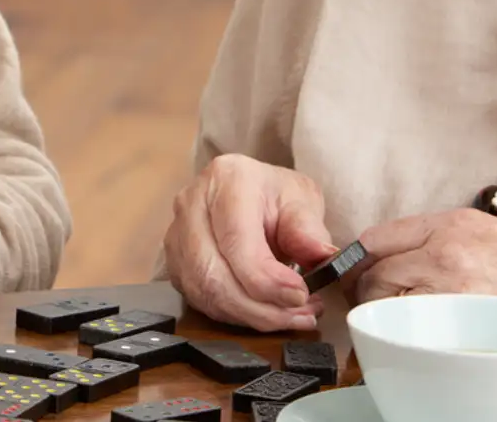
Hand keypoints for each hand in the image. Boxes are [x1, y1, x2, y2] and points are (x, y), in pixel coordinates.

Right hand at [162, 154, 336, 331]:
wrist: (252, 194)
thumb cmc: (276, 196)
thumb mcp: (303, 201)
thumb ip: (310, 230)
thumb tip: (322, 256)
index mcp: (227, 179)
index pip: (237, 242)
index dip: (268, 281)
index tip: (301, 295)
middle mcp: (192, 203)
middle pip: (214, 275)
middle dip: (261, 308)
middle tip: (300, 315)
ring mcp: (177, 233)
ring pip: (205, 294)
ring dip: (251, 316)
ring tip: (290, 316)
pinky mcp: (175, 261)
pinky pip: (200, 300)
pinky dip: (236, 315)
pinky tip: (265, 312)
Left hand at [356, 209, 496, 398]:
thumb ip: (459, 252)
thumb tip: (411, 273)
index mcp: (459, 226)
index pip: (377, 239)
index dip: (364, 265)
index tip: (362, 282)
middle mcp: (449, 253)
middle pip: (373, 276)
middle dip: (371, 298)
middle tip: (383, 319)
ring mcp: (455, 295)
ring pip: (386, 310)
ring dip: (388, 326)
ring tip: (407, 341)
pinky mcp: (468, 336)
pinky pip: (413, 344)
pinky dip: (410, 353)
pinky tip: (427, 360)